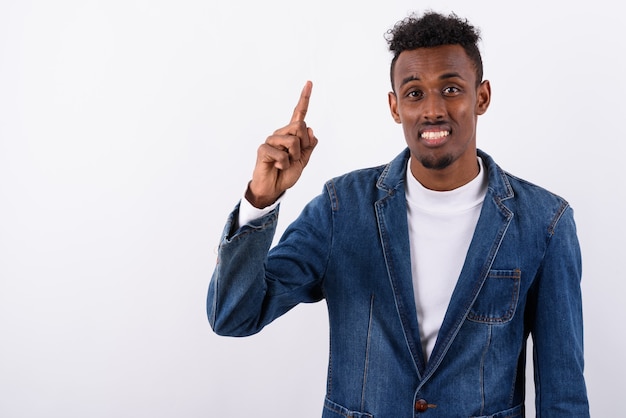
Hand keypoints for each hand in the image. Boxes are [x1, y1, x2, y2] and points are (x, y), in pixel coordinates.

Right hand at [246, 81, 318, 207]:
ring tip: (286, 164)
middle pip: (300, 126)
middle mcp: (280, 133)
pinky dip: (285, 163)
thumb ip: (308, 146)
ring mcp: (271, 140)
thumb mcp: (303, 160)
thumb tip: (311, 130)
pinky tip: (278, 167)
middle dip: (303, 145)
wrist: (274, 188)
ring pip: (293, 141)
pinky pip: (283, 154)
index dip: (304, 98)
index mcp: (291, 134)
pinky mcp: (264, 149)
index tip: (309, 82)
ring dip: (294, 156)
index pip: (298, 113)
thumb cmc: (286, 173)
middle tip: (295, 157)